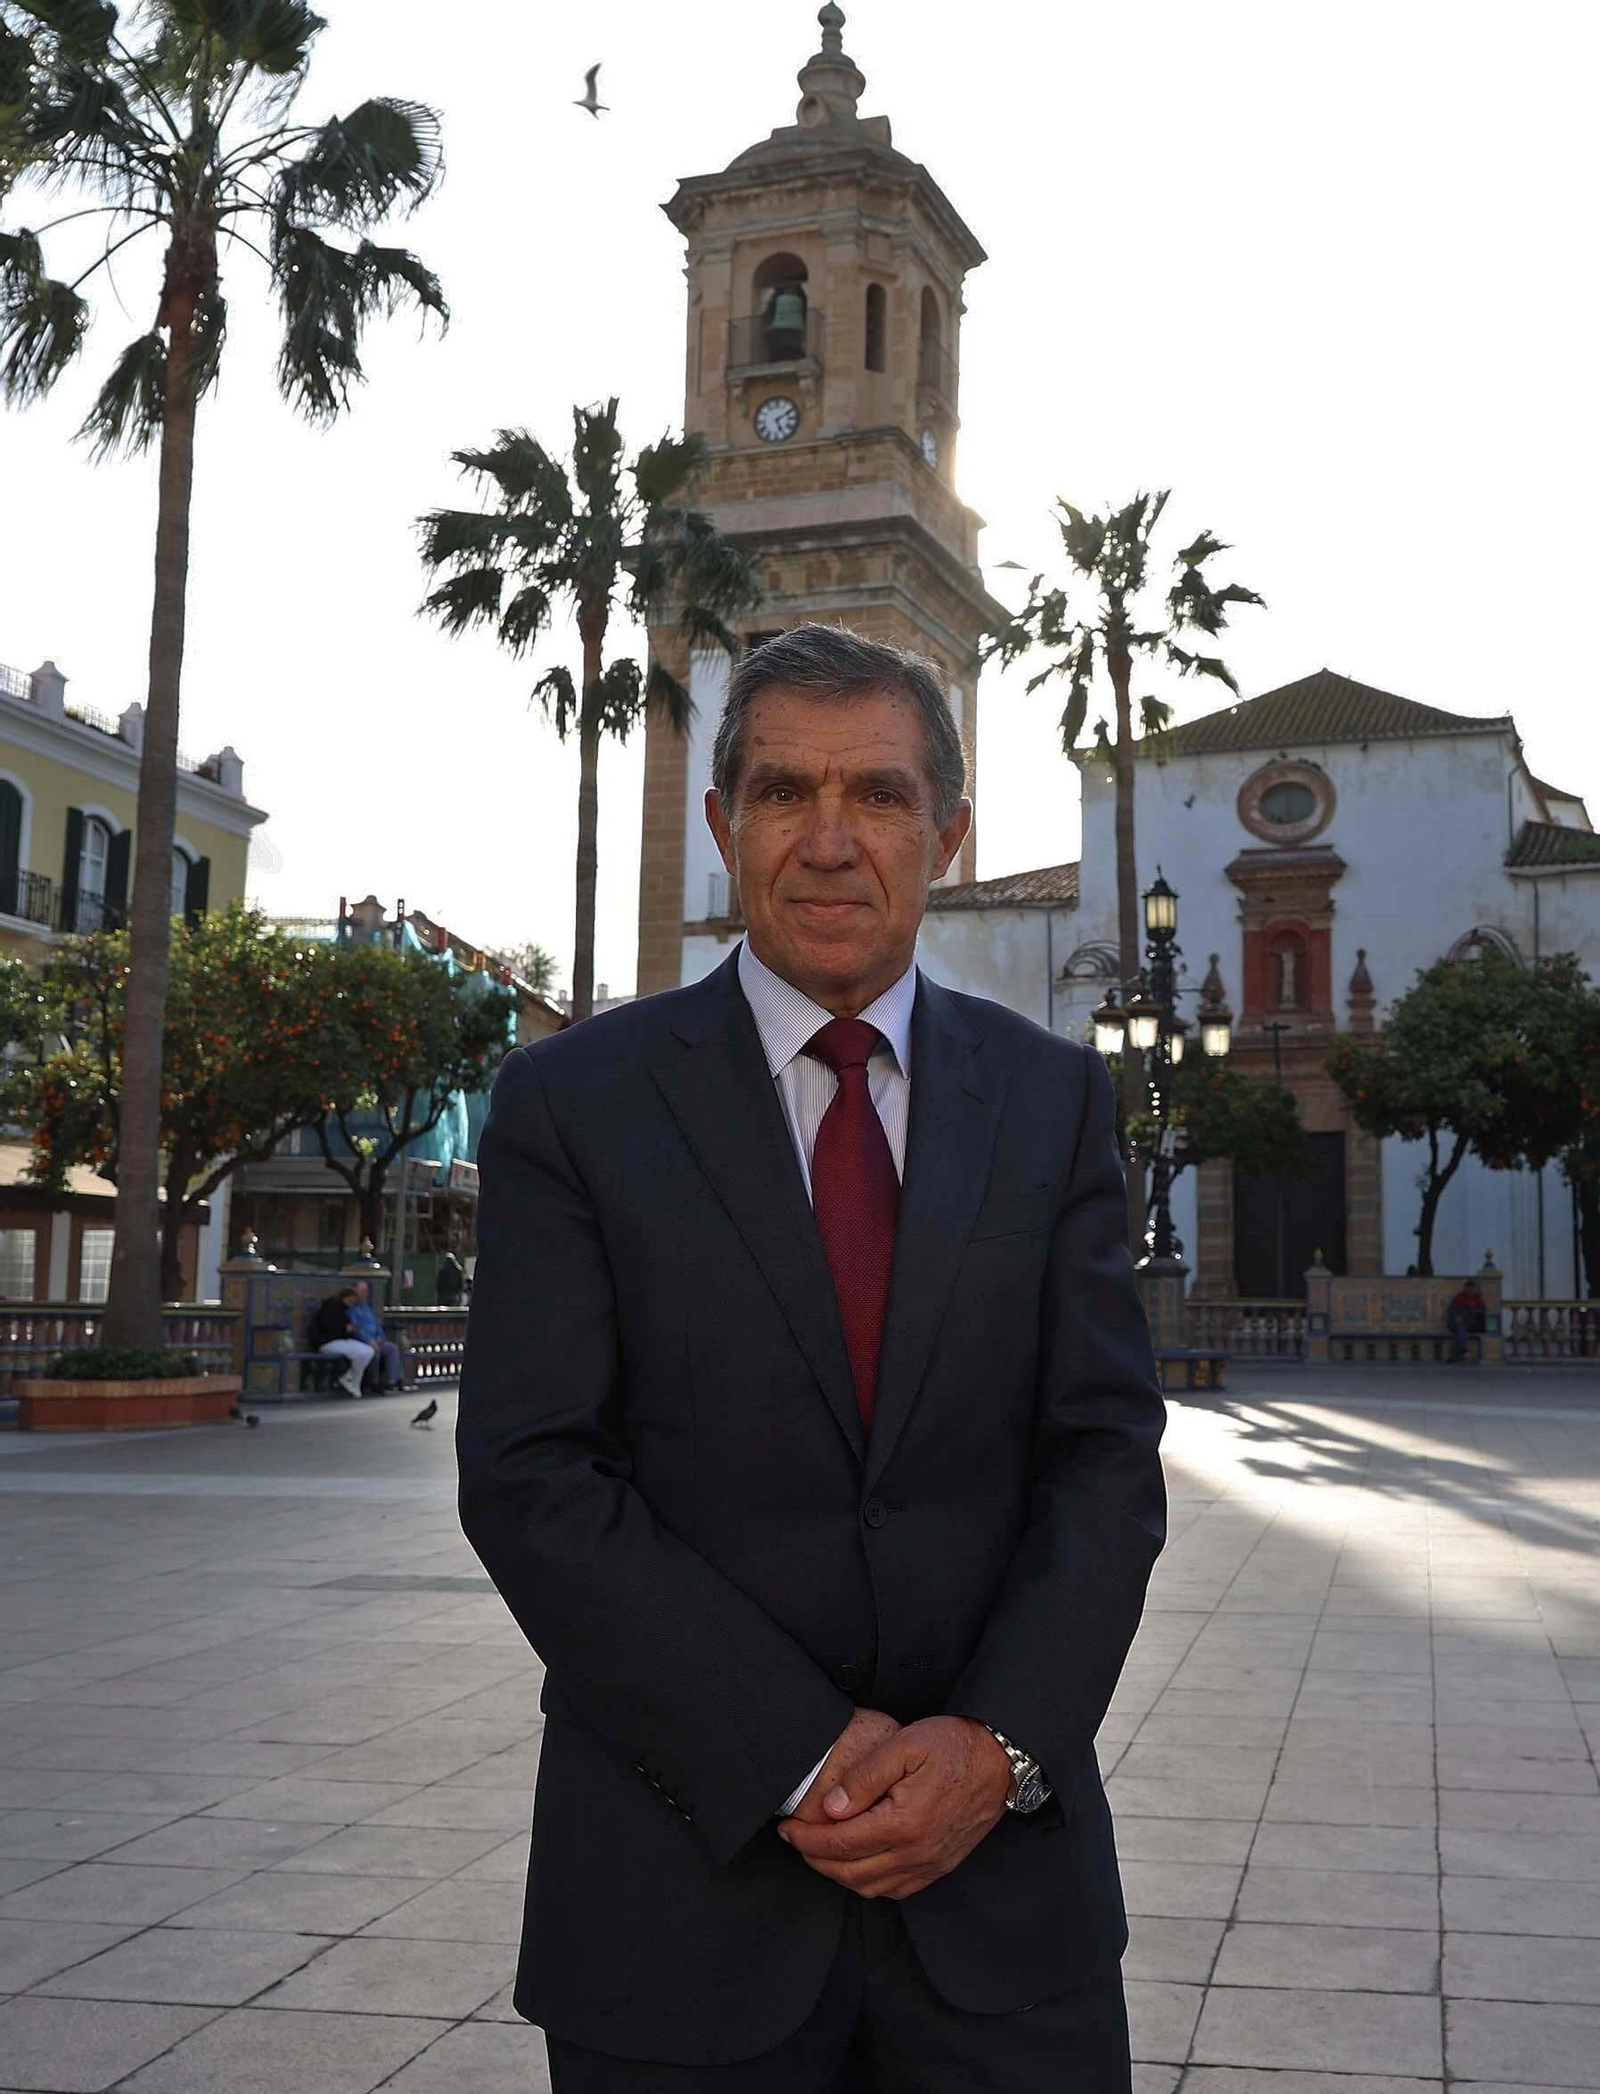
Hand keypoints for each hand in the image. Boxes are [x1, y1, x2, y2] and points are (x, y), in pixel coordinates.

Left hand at [778, 1716, 1012, 1899]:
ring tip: (820, 1850)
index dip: (807, 1839)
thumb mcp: (904, 1745)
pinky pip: (896, 1890)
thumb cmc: (953, 1746)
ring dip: (839, 1874)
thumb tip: (831, 1808)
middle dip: (815, 1859)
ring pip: (872, 1888)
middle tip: (796, 1840)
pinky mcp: (940, 1866)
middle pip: (851, 1872)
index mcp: (905, 1824)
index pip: (842, 1844)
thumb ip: (864, 1777)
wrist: (999, 1760)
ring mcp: (930, 1865)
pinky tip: (857, 1863)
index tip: (787, 1829)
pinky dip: (868, 1883)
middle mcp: (917, 1854)